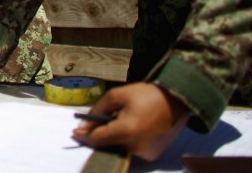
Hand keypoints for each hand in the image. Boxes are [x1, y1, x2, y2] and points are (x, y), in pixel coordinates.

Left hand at [72, 82, 189, 160]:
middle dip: (101, 134)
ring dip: (115, 137)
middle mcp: (135, 147)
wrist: (175, 101)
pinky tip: (134, 127)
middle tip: (103, 120)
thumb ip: (97, 110)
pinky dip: (127, 141)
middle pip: (107, 145)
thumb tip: (84, 125)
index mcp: (126, 131)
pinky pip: (131, 149)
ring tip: (123, 120)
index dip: (84, 136)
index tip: (75, 132)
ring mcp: (145, 154)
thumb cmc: (145, 95)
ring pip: (119, 148)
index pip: (97, 140)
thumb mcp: (116, 95)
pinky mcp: (152, 156)